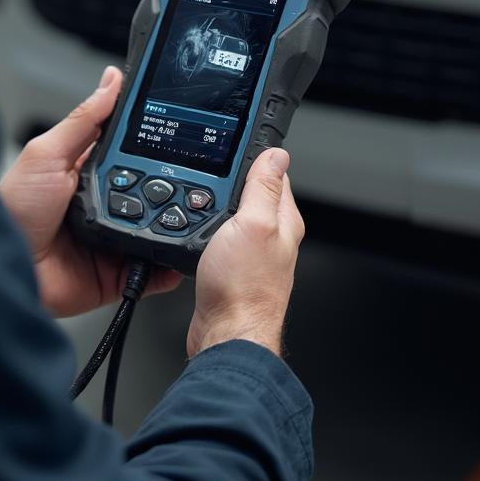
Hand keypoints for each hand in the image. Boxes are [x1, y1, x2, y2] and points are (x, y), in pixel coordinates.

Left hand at [0, 66, 181, 317]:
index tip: (180, 128)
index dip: (153, 140)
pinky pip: (151, 270)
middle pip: (151, 188)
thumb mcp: (47, 153)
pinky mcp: (116, 272)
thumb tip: (111, 79)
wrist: (2, 265)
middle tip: (192, 175)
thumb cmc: (12, 208)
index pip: (130, 149)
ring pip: (157, 227)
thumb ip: (83, 119)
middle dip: (171, 183)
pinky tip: (180, 255)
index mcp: (87, 170)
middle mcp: (104, 203)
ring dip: (173, 222)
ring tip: (193, 213)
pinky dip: (169, 265)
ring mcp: (112, 238)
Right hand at [187, 148, 303, 358]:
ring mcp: (252, 254)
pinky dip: (207, 228)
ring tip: (200, 196)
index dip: (257, 157)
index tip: (237, 145)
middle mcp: (272, 237)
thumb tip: (276, 155)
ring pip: (234, 216)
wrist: (226, 334)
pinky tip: (196, 229)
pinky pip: (220, 238)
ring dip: (216, 205)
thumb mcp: (253, 224)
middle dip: (232, 181)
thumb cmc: (243, 287)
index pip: (275, 175)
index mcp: (284, 221)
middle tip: (211, 170)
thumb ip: (264, 188)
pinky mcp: (232, 269)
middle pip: (252, 194)